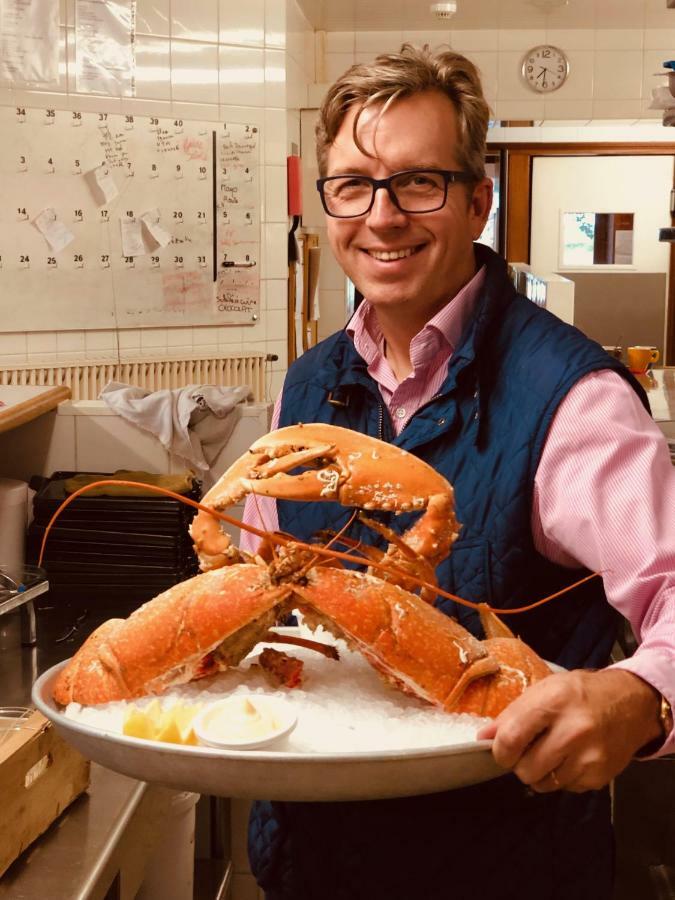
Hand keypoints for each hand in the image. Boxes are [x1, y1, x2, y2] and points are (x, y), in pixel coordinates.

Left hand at [476, 668, 662, 792]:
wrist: (631, 702)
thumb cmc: (581, 692)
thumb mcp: (545, 689)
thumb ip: (512, 713)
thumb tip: (483, 737)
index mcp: (554, 701)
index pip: (511, 739)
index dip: (499, 750)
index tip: (500, 750)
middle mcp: (574, 730)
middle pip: (525, 769)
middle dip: (520, 763)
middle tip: (528, 750)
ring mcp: (589, 756)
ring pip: (543, 784)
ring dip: (540, 772)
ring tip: (551, 752)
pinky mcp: (600, 776)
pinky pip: (565, 788)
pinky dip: (561, 777)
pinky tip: (571, 757)